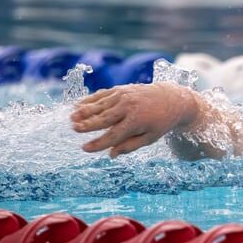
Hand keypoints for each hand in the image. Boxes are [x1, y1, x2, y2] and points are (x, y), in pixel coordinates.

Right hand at [70, 82, 197, 157]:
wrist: (171, 99)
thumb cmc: (159, 122)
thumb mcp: (149, 138)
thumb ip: (130, 146)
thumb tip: (111, 154)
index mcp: (137, 121)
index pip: (113, 135)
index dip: (98, 143)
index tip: (85, 148)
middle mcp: (128, 106)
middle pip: (104, 118)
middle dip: (88, 124)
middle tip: (74, 129)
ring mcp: (124, 95)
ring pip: (100, 105)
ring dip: (85, 111)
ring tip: (71, 118)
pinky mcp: (121, 89)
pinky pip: (102, 94)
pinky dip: (90, 100)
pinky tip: (77, 105)